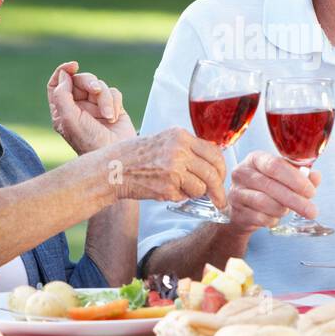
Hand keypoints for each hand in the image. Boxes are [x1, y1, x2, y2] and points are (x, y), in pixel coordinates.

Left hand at [47, 61, 134, 154]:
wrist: (116, 156)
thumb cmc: (89, 142)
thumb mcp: (69, 119)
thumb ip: (61, 96)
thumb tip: (64, 75)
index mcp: (62, 110)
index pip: (56, 84)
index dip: (63, 72)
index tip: (73, 66)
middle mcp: (78, 107)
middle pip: (80, 80)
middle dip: (90, 83)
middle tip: (96, 90)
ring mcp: (96, 108)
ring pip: (100, 86)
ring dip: (105, 99)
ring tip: (108, 116)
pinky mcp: (113, 108)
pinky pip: (114, 92)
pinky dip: (115, 103)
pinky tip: (114, 117)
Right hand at [106, 128, 227, 205]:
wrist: (113, 168)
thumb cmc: (136, 156)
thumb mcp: (164, 142)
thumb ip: (187, 149)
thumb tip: (212, 163)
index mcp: (180, 136)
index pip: (214, 152)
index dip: (221, 169)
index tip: (221, 178)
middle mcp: (180, 150)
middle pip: (213, 172)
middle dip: (219, 189)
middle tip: (219, 200)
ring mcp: (174, 168)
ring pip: (202, 188)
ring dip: (195, 193)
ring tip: (179, 189)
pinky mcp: (168, 186)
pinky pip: (185, 197)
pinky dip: (179, 198)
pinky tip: (165, 190)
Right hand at [223, 150, 320, 234]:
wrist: (244, 210)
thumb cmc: (267, 188)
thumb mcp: (284, 178)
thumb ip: (301, 176)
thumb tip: (316, 177)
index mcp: (255, 159)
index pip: (275, 165)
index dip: (295, 179)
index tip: (311, 191)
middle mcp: (242, 173)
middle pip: (271, 186)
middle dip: (295, 200)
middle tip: (312, 211)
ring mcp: (236, 192)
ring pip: (264, 202)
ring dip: (282, 209)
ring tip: (289, 211)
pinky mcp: (235, 212)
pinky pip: (259, 218)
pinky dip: (272, 219)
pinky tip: (274, 217)